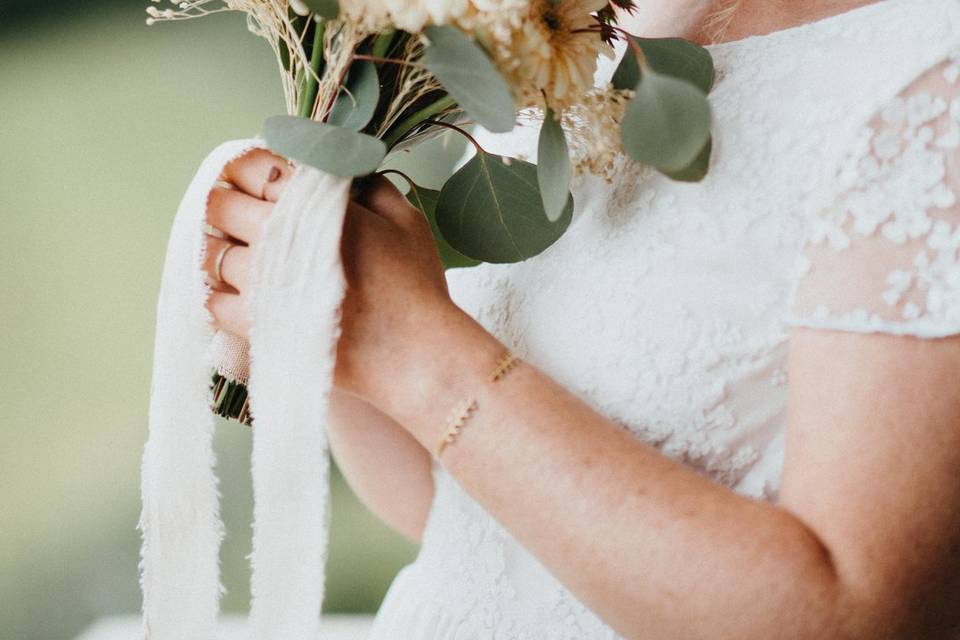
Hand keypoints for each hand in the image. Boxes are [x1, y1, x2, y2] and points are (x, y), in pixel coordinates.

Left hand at [203, 148, 458, 402]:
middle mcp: (275, 238)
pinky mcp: (255, 325)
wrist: (412, 355)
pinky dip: (222, 296)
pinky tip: (242, 295)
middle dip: (226, 203)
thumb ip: (371, 189)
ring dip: (221, 251)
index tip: (254, 176)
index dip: (248, 167)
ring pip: (211, 255)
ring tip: (238, 256)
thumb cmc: (414, 287)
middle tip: (237, 212)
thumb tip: (346, 175)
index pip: (255, 168)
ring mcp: (259, 284)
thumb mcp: (406, 222)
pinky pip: (215, 304)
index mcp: (310, 205)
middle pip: (221, 206)